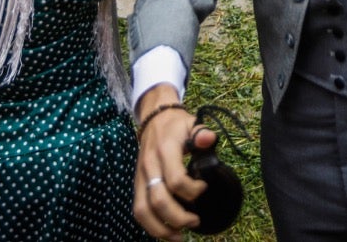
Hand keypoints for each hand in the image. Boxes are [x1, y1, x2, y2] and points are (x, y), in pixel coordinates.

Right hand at [133, 87, 207, 240]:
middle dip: (179, 217)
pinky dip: (151, 226)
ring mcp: (140, 177)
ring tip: (180, 236)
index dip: (192, 190)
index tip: (204, 188)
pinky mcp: (137, 185)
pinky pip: (138, 210)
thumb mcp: (192, 122)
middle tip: (196, 221)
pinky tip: (166, 232)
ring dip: (161, 228)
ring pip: (143, 210)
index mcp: (164, 150)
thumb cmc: (176, 125)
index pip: (175, 179)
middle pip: (159, 200)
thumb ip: (202, 132)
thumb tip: (209, 139)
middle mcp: (149, 166)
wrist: (154, 118)